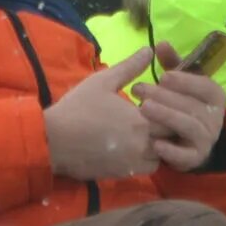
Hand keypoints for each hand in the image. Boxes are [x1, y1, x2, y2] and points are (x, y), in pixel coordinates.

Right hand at [44, 47, 161, 180]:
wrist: (53, 141)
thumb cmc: (78, 108)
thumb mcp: (103, 81)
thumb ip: (130, 67)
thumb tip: (149, 50)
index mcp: (141, 121)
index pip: (173, 118)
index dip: (171, 108)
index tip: (162, 101)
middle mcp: (142, 146)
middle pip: (170, 139)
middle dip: (168, 127)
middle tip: (158, 115)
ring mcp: (133, 163)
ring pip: (161, 156)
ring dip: (160, 146)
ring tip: (148, 132)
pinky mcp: (122, 175)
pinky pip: (145, 169)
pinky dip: (147, 160)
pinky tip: (136, 146)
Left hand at [137, 43, 225, 171]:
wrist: (189, 143)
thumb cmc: (183, 104)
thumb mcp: (180, 83)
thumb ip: (172, 64)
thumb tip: (160, 43)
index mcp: (215, 96)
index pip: (206, 86)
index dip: (186, 81)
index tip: (163, 76)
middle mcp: (215, 118)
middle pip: (193, 105)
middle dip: (165, 96)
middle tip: (139, 90)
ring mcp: (207, 139)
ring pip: (188, 126)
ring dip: (166, 116)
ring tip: (143, 109)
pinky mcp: (195, 158)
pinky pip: (186, 155)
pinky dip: (171, 150)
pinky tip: (154, 144)